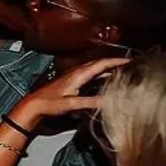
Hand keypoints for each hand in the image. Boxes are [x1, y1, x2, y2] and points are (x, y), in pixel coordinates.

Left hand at [13, 55, 129, 124]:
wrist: (34, 105)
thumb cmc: (49, 104)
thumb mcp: (71, 104)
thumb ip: (90, 102)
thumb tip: (110, 101)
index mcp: (78, 74)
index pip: (101, 63)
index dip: (117, 61)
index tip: (131, 60)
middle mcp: (77, 72)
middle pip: (100, 64)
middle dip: (116, 63)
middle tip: (132, 65)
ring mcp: (74, 76)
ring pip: (95, 70)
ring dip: (109, 69)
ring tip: (124, 72)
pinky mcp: (72, 82)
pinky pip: (91, 75)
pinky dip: (101, 76)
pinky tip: (107, 81)